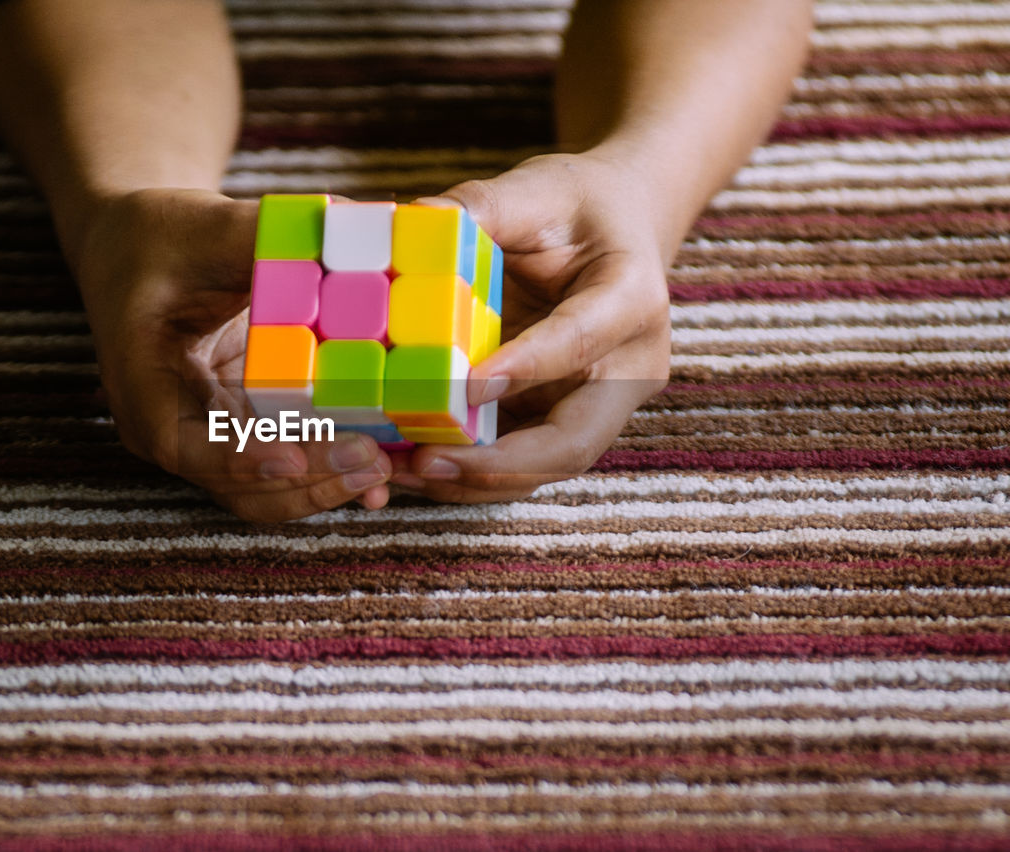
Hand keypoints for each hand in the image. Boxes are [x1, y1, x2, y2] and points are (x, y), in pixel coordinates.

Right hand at [74, 188, 391, 521]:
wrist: (139, 250)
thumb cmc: (160, 235)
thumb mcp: (201, 226)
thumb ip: (262, 231)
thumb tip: (344, 219)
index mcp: (141, 382)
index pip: (182, 443)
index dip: (239, 458)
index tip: (293, 459)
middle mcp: (172, 425)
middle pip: (235, 483)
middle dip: (305, 482)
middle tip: (370, 459)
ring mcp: (211, 435)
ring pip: (266, 490)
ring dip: (325, 488)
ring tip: (384, 467)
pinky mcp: (247, 429)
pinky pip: (289, 465)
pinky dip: (332, 470)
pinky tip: (385, 464)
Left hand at [392, 151, 671, 501]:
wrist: (619, 226)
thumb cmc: (578, 206)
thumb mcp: (538, 189)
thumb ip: (484, 204)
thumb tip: (415, 219)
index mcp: (632, 299)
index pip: (581, 343)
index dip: (528, 368)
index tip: (468, 386)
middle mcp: (628, 367)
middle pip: (576, 441)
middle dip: (502, 464)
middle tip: (428, 461)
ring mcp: (599, 404)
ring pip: (545, 466)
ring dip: (475, 479)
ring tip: (403, 472)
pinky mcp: (563, 417)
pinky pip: (522, 459)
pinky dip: (469, 469)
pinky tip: (412, 465)